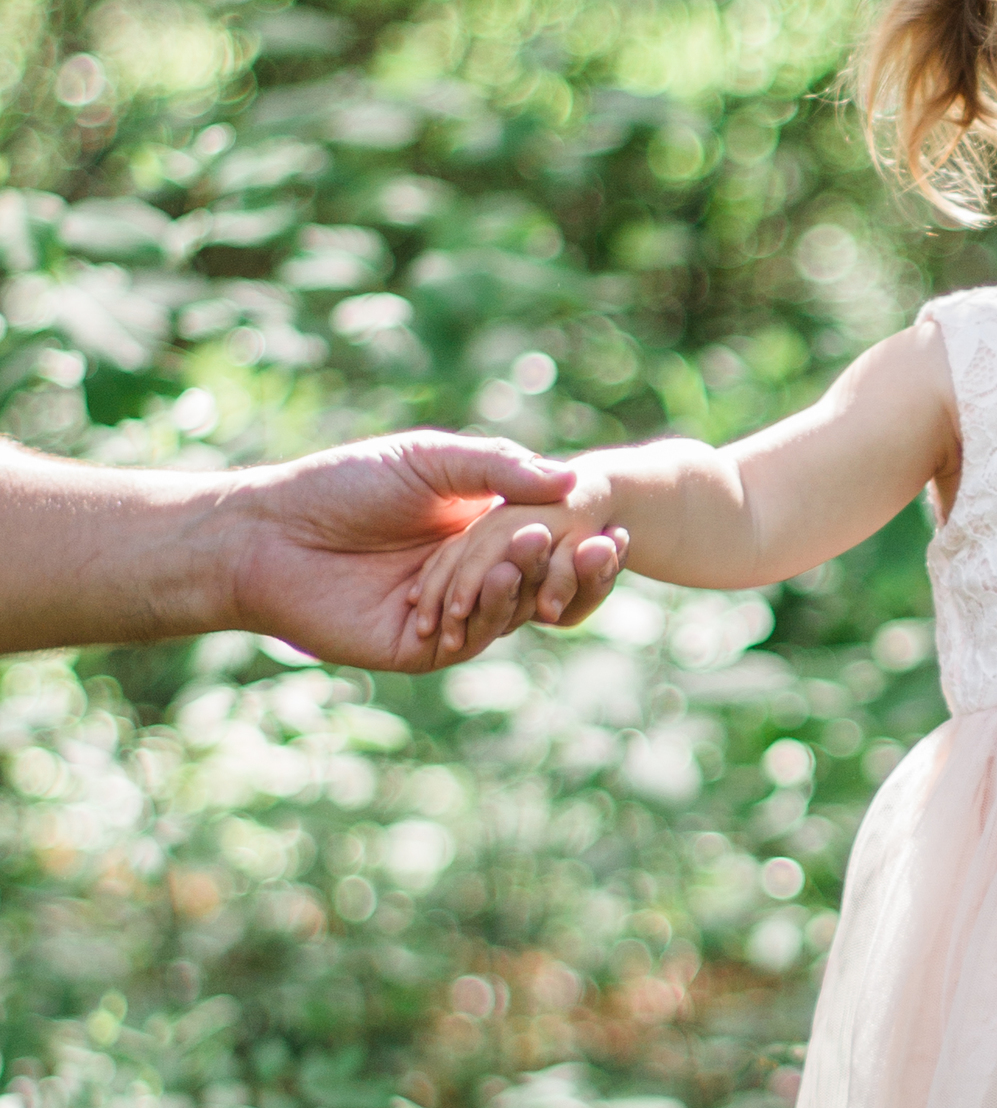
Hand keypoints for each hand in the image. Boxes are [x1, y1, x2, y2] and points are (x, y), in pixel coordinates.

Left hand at [218, 433, 619, 674]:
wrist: (272, 531)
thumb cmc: (344, 485)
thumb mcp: (431, 459)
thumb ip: (499, 468)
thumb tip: (572, 479)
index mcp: (480, 531)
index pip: (551, 543)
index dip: (583, 539)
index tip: (613, 526)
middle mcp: (473, 577)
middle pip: (545, 584)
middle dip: (576, 569)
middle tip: (599, 543)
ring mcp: (451, 615)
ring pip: (514, 610)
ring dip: (528, 579)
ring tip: (529, 543)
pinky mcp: (422, 648)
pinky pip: (474, 637)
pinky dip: (490, 611)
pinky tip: (496, 579)